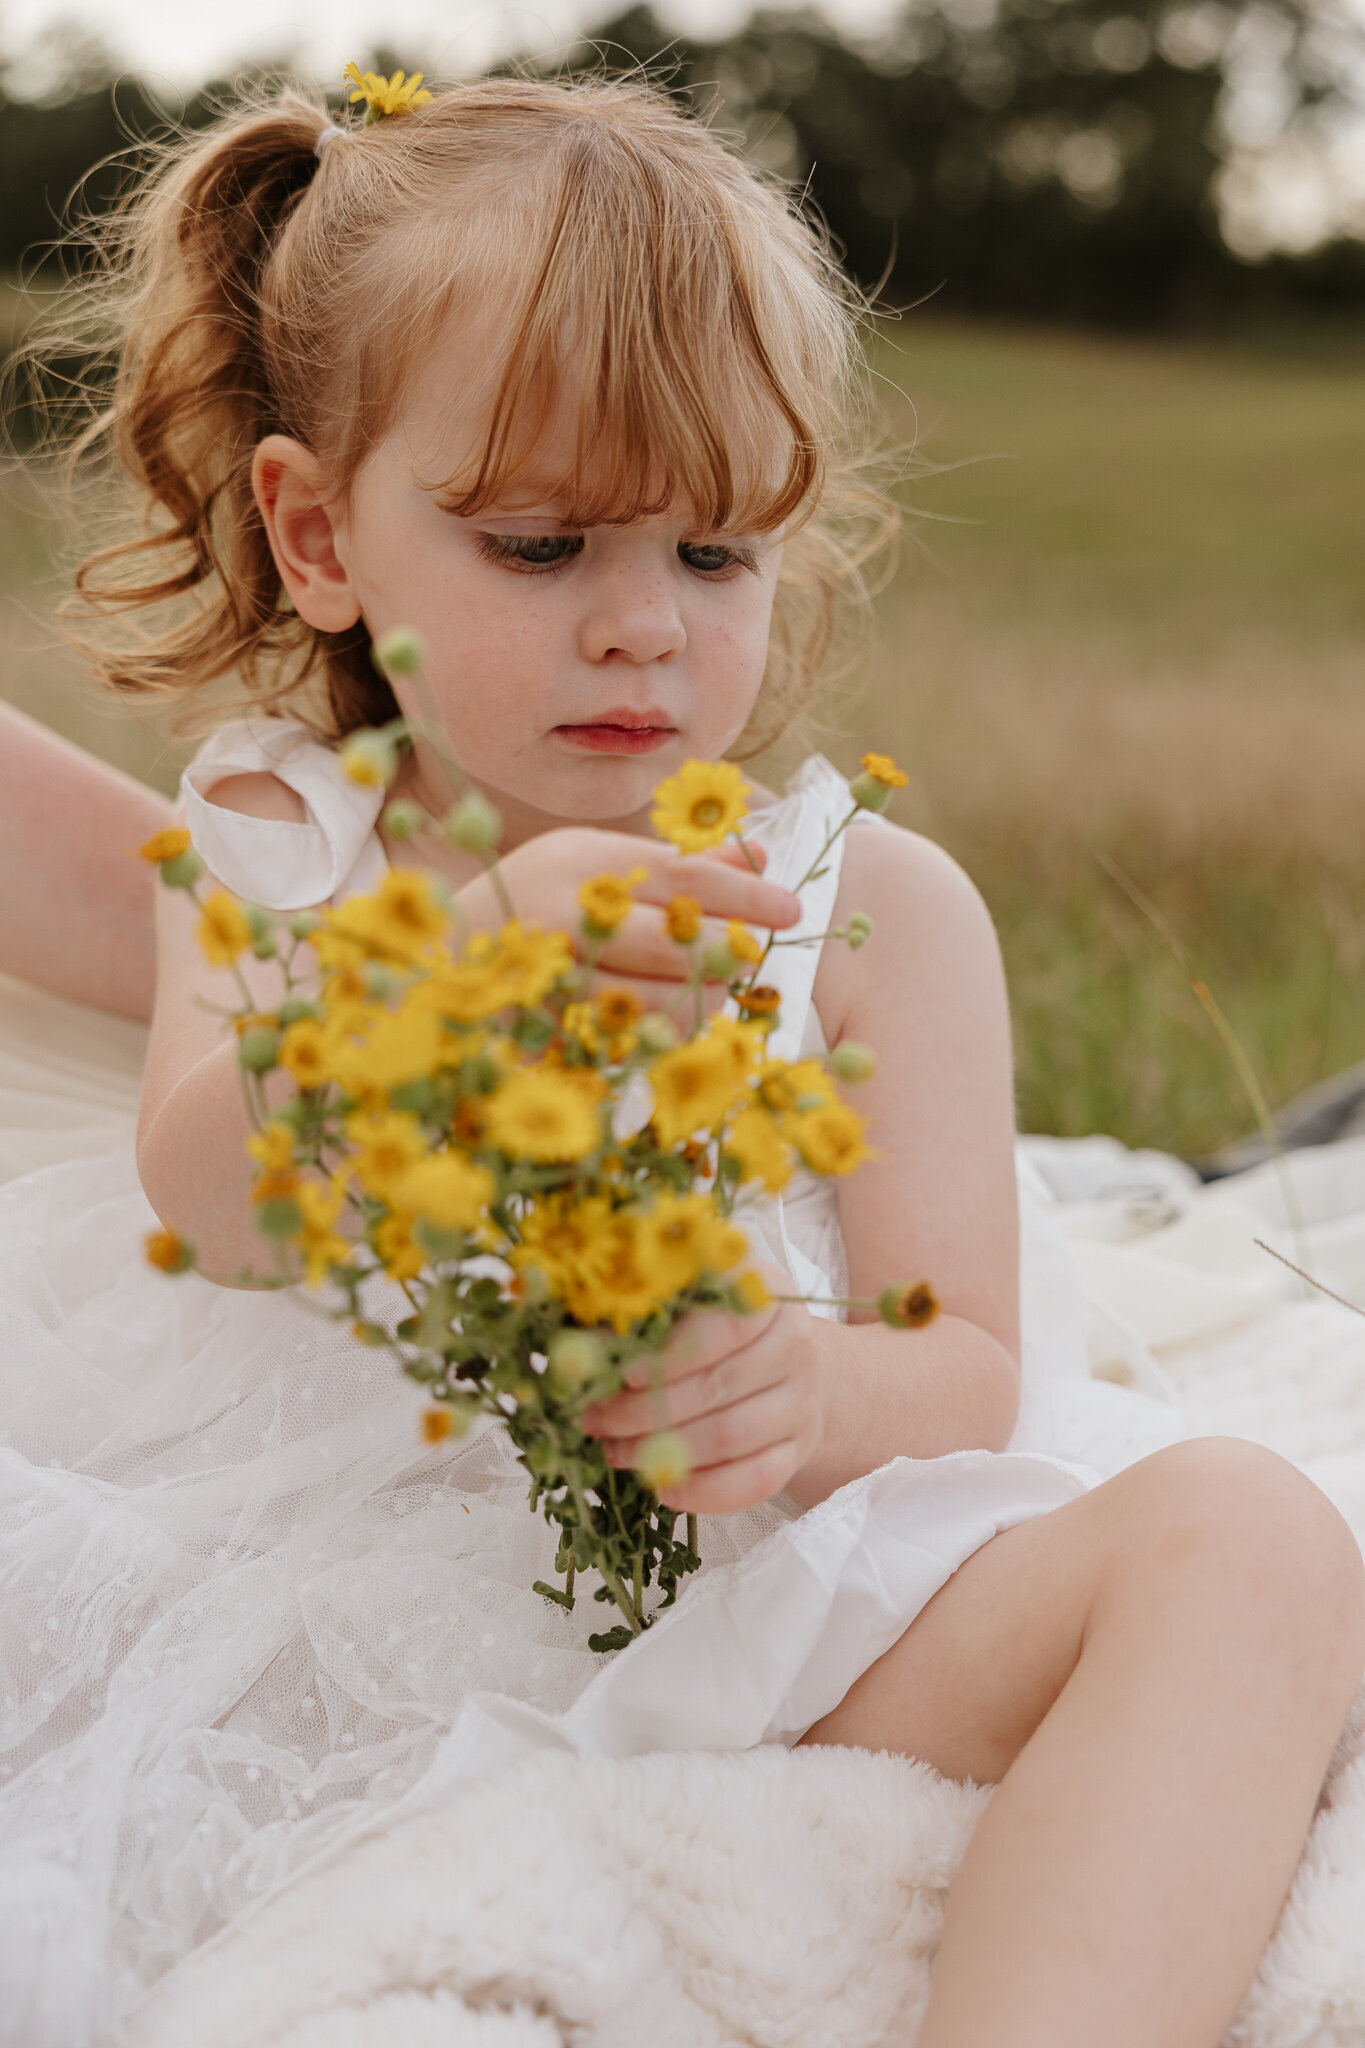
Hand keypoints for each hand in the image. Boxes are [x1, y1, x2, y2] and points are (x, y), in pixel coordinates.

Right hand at [458, 828, 799, 1010]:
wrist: (439, 956)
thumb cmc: (535, 901)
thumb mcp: (595, 863)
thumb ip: (673, 864)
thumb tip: (758, 859)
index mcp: (582, 861)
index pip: (681, 877)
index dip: (743, 895)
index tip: (791, 908)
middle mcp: (562, 913)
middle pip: (670, 942)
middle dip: (723, 954)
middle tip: (749, 958)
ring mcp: (546, 977)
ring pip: (650, 1003)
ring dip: (695, 1004)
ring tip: (711, 994)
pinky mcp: (537, 1029)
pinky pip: (616, 1044)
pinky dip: (651, 1040)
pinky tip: (665, 1026)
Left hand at [580, 1261, 823, 1515]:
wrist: (782, 1365)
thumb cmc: (714, 1327)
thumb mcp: (685, 1302)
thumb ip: (642, 1312)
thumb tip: (584, 1341)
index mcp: (766, 1294)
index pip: (725, 1323)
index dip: (673, 1352)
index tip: (624, 1373)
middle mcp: (795, 1343)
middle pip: (718, 1385)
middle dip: (645, 1409)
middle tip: (594, 1419)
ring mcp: (802, 1401)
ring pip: (731, 1435)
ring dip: (664, 1451)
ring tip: (614, 1451)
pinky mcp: (799, 1449)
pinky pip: (754, 1480)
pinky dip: (704, 1491)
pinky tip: (663, 1487)